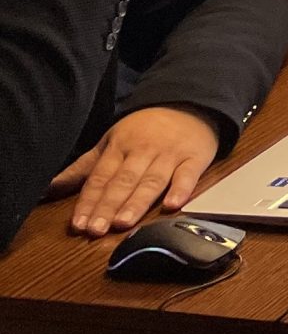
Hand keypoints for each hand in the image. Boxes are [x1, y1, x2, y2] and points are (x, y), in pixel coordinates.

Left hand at [49, 107, 220, 235]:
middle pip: (123, 181)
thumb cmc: (145, 129)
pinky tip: (173, 205)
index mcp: (119, 147)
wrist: (189, 104)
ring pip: (151, 180)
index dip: (89, 201)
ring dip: (137, 202)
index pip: (100, 178)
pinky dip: (181, 189)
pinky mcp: (195, 157)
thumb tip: (48, 189)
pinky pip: (188, 174)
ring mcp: (170, 154)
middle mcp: (143, 151)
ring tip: (123, 223)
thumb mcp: (111, 142)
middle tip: (96, 229)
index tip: (78, 225)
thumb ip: (83, 169)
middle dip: (109, 205)